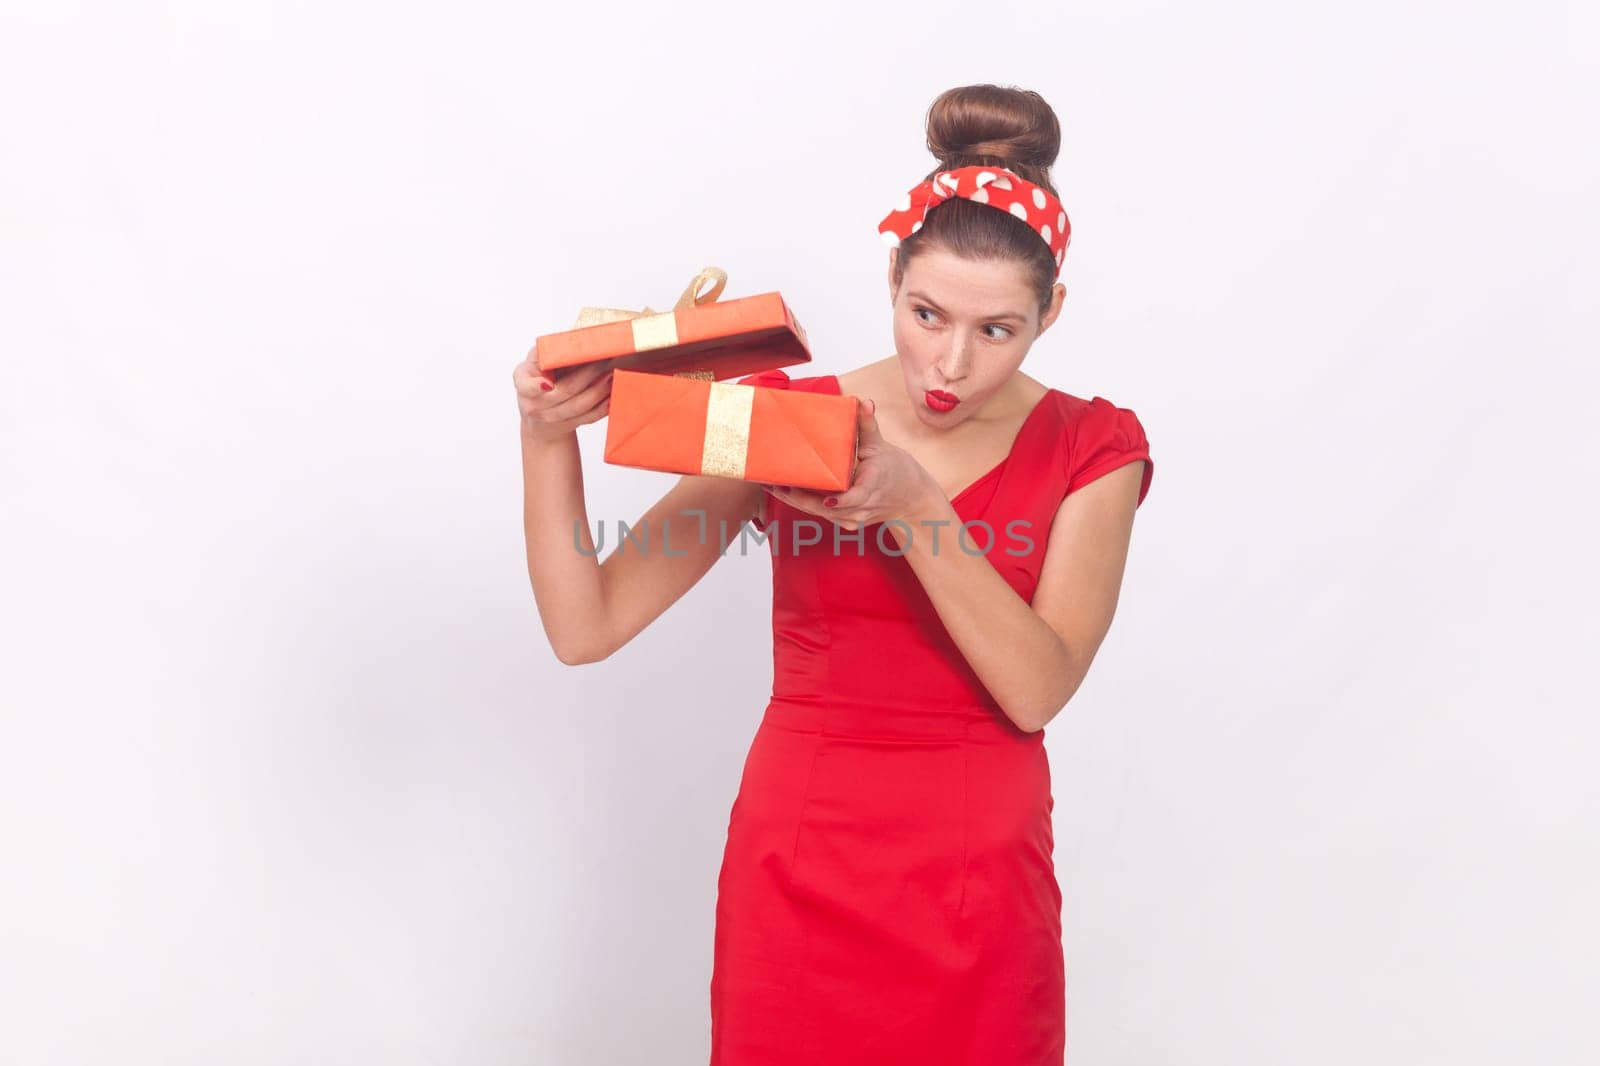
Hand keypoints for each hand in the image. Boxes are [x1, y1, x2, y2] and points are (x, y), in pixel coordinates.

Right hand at [513, 351, 612, 441]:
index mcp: (523, 383)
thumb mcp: (533, 365)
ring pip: (580, 406)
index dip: (537, 387)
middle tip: (604, 361)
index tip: (548, 385)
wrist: (538, 420)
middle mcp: (535, 404)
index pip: (526, 386)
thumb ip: (545, 352)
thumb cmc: (537, 381)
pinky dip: (603, 406)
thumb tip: (573, 336)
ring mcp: (551, 418)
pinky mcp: (568, 426)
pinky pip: (589, 417)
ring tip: (613, 375)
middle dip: (587, 375)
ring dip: (599, 390)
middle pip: (565, 391)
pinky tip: (613, 394)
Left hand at [762, 397, 938, 531]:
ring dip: (795, 501)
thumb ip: (868, 426)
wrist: (909, 499)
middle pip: (826, 508)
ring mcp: (853, 519)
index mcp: (871, 488)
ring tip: (771, 485)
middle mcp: (861, 508)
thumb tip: (864, 402)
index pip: (855, 499)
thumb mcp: (882, 447)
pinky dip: (803, 503)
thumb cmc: (895, 471)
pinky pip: (820, 514)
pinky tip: (784, 492)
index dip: (841, 502)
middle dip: (799, 497)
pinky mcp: (845, 521)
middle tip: (774, 483)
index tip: (828, 499)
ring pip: (819, 513)